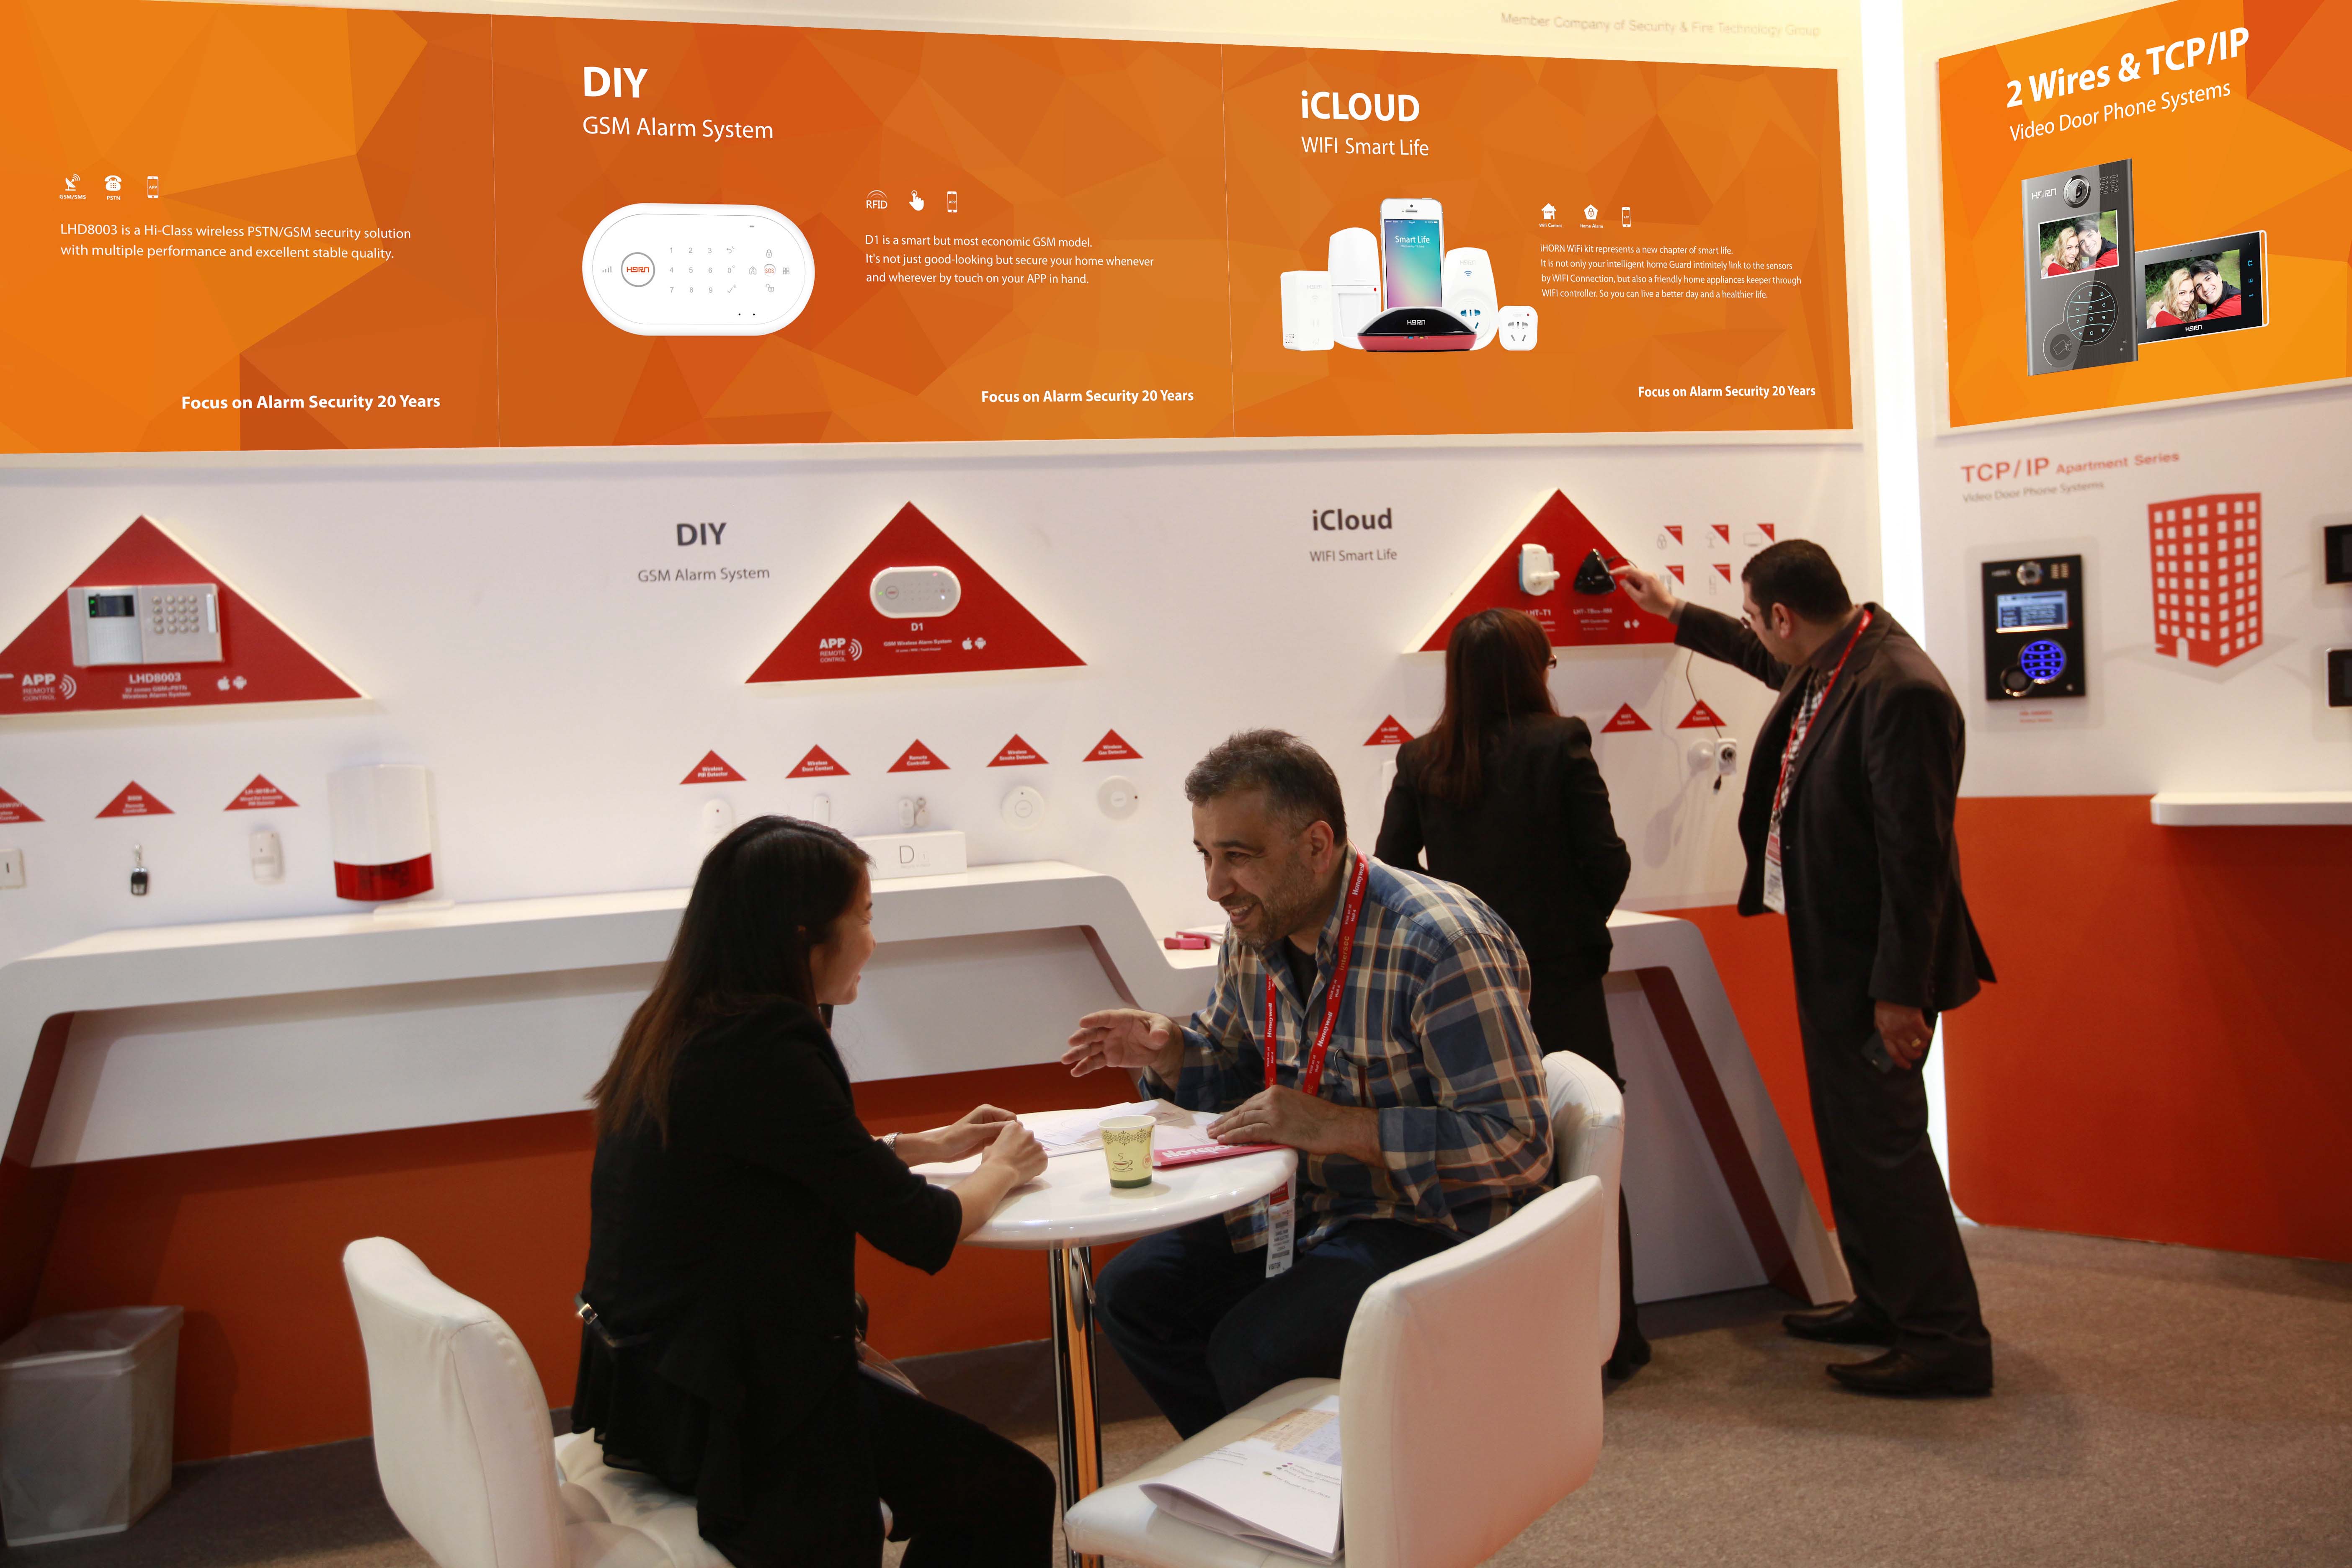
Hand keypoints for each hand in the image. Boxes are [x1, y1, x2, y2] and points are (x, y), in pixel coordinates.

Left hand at [900, 1103, 1018, 1164]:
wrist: (940, 1149)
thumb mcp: (975, 1132)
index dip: (1013, 1127)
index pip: (1009, 1116)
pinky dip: (1001, 1146)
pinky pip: (999, 1142)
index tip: (1013, 1140)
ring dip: (1006, 1142)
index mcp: (987, 1111)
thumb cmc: (955, 1137)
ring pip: (1005, 1135)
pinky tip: (1000, 1154)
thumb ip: (994, 1128)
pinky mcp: (987, 1140)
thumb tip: (1014, 1125)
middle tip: (1010, 1148)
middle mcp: (990, 1119)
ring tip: (1006, 1152)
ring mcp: (989, 1130)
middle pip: (1009, 1126)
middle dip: (1011, 1135)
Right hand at [976, 1117, 1045, 1185]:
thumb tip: (1002, 1148)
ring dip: (1031, 1157)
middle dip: (1024, 1149)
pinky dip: (1037, 1166)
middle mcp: (1028, 1133)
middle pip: (1028, 1140)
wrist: (1000, 1172)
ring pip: (1036, 1151)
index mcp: (1014, 1127)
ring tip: (1021, 1167)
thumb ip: (1000, 1143)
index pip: (1018, 1132)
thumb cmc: (993, 1160)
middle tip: (1017, 1159)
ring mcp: (1037, 1145)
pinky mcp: (1044, 1157)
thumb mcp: (991, 1146)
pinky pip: (1042, 1161)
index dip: (1015, 1142)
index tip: (1012, 1150)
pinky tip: (1027, 1171)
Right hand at [1063, 1009, 1182, 1082]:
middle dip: (1082, 1037)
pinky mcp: (1108, 1057)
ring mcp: (1108, 1044)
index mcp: (1122, 1019)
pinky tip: (1075, 1072)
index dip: (1095, 1019)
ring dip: (1078, 1053)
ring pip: (1090, 1048)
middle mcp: (1111, 1030)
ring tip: (1065, 1060)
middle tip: (1071, 1041)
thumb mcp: (1161, 1028)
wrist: (1157, 1046)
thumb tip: (1160, 1037)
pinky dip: (1085, 1066)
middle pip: (1094, 1032)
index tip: (1082, 1021)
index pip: (1106, 1017)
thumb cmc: (1157, 1030)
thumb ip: (1159, 1032)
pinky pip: (1095, 1062)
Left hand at [1209, 1086, 1380, 1160]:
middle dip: (1226, 1120)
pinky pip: (1249, 1132)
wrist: (1338, 1126)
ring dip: (1225, 1129)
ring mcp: (1273, 1113)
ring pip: (1243, 1120)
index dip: (1235, 1113)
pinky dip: (1235, 1136)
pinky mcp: (1276, 1128)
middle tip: (1212, 1128)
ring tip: (1214, 1136)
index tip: (1224, 1120)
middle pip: (1242, 1110)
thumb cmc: (1323, 1119)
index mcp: (1277, 1091)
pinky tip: (1225, 1141)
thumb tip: (1268, 1121)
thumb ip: (1281, 1110)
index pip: (1250, 1103)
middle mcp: (1272, 1099)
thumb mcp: (1297, 1106)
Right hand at [1610, 562, 1682, 621]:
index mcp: (1646, 577)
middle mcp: (1648, 574)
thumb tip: (1622, 581)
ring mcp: (1651, 576)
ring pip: (1635, 578)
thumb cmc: (1654, 604)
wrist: (1669, 606)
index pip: (1629, 570)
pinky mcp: (1651, 580)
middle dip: (1629, 583)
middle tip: (1634, 594)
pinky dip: (1637, 586)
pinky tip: (1642, 594)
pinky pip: (1640, 580)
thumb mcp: (1639, 599)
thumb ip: (1629, 589)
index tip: (1610, 573)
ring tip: (1639, 596)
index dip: (1619, 570)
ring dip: (1633, 585)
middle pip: (1632, 574)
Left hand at [1874, 1002, 1931, 1069]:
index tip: (1907, 1066)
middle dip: (1915, 1054)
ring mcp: (1906, 1029)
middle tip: (1918, 1052)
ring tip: (1922, 1038)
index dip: (1901, 1062)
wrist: (1894, 990)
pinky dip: (1929, 1033)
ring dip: (1922, 1044)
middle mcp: (1895, 1034)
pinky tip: (1927, 1029)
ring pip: (1919, 1045)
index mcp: (1885, 1033)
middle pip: (1909, 1052)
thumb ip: (1881, 1028)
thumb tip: (1883, 1036)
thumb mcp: (1879, 1017)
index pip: (1893, 1053)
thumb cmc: (1886, 1003)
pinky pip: (1926, 1035)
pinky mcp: (1916, 1022)